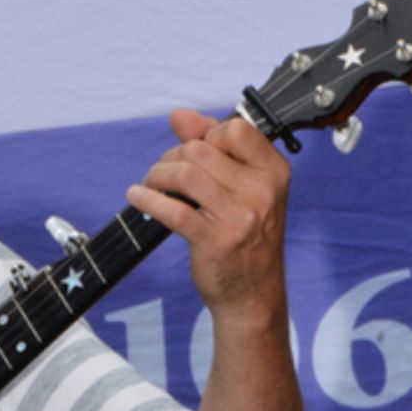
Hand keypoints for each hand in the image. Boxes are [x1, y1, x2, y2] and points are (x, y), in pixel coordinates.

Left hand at [126, 109, 290, 324]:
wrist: (253, 295)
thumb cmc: (246, 237)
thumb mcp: (243, 188)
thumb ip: (214, 147)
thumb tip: (181, 115)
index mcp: (273, 172)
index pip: (236, 128)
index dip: (206, 133)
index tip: (194, 149)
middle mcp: (262, 191)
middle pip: (201, 149)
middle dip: (172, 156)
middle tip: (165, 173)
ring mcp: (240, 216)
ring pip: (184, 173)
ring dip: (158, 175)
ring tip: (152, 184)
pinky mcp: (214, 240)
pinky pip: (172, 208)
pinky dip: (147, 199)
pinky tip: (138, 197)